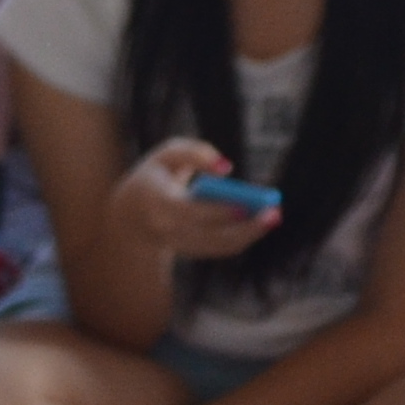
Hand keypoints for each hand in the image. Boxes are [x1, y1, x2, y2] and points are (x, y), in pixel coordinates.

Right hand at [111, 137, 278, 266]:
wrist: (131, 216)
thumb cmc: (154, 177)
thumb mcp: (166, 154)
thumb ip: (194, 152)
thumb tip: (226, 169)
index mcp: (156, 202)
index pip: (188, 211)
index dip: (216, 211)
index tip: (244, 205)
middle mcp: (166, 229)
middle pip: (209, 236)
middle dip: (244, 228)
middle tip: (273, 213)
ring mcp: (179, 245)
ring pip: (218, 247)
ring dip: (249, 235)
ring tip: (273, 217)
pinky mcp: (192, 252)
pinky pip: (220, 249)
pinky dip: (242, 238)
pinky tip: (261, 224)